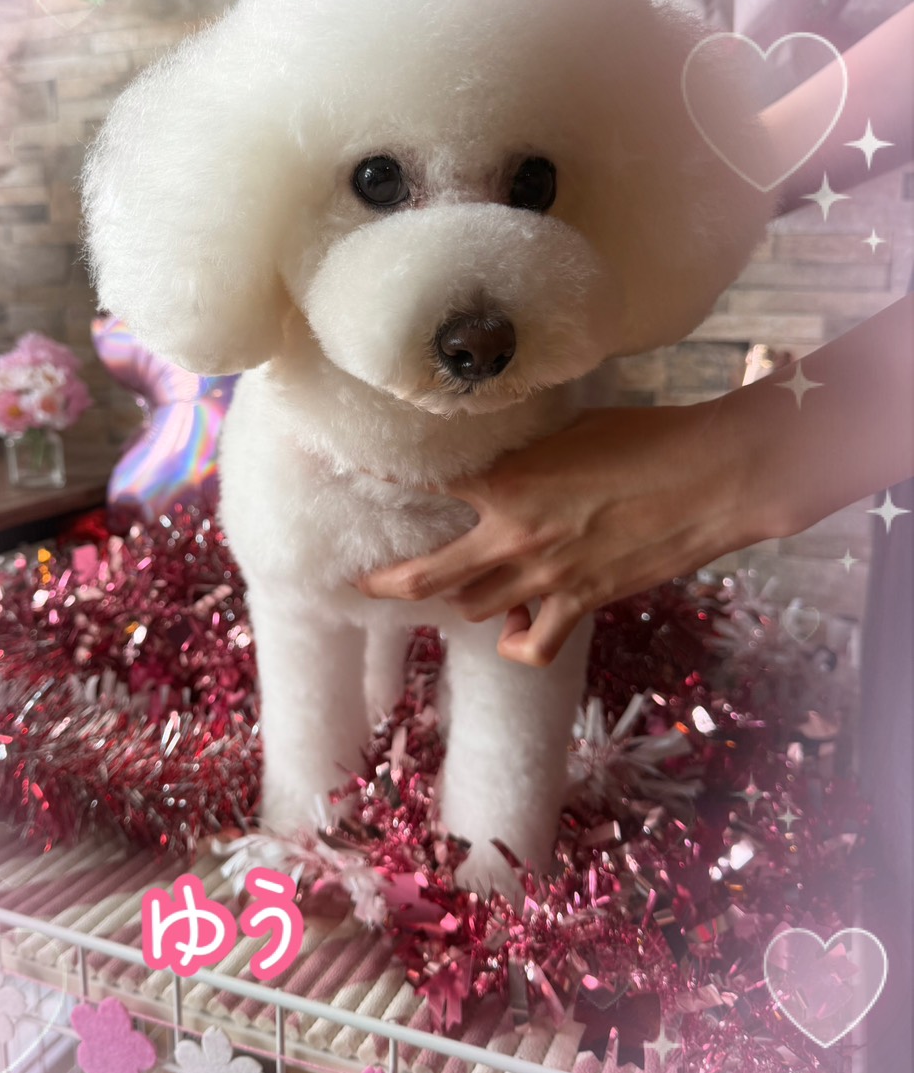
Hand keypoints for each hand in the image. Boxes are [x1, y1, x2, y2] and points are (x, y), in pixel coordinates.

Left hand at [355, 402, 761, 667]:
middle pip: (425, 578)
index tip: (358, 480)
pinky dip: (516, 639)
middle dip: (386, 582)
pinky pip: (531, 644)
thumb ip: (523, 449)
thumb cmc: (648, 438)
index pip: (421, 485)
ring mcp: (545, 579)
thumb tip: (496, 452)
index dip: (383, 484)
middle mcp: (513, 538)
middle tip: (363, 581)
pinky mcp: (581, 604)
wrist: (713, 478)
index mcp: (505, 483)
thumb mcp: (570, 428)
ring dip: (459, 597)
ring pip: (473, 608)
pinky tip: (517, 623)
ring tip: (455, 585)